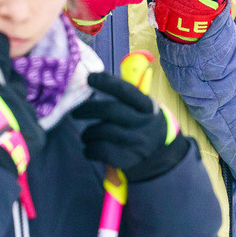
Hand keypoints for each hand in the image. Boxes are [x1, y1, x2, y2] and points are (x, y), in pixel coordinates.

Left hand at [72, 72, 189, 182]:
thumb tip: (90, 81)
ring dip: (88, 133)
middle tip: (76, 112)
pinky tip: (91, 148)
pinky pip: (100, 150)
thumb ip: (121, 95)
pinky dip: (89, 149)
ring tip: (86, 135)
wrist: (159, 150)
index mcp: (145, 105)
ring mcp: (136, 141)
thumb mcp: (140, 106)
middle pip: (111, 110)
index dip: (106, 82)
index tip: (89, 78)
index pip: (125, 90)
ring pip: (102, 131)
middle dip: (88, 110)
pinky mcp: (128, 158)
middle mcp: (143, 122)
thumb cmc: (140, 121)